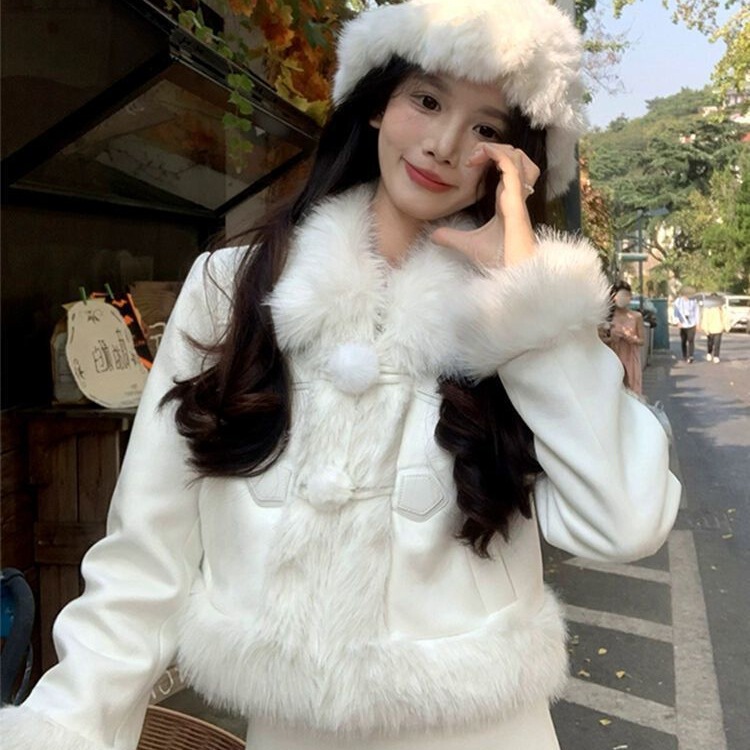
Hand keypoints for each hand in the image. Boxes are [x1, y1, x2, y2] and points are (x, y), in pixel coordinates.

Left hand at [430, 144, 540, 268]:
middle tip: (473, 158)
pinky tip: (481, 157)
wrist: (513, 272)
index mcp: (507, 199)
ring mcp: (517, 195)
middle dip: (495, 147)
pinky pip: (511, 166)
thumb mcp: (468, 244)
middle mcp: (514, 194)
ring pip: (518, 156)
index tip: (469, 164)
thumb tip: (434, 236)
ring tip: (479, 155)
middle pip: (516, 155)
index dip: (491, 157)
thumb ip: (452, 237)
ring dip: (498, 147)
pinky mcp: (516, 200)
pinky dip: (497, 154)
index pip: (506, 167)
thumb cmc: (500, 259)